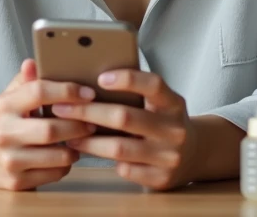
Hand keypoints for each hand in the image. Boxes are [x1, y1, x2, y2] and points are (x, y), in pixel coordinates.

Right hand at [0, 59, 97, 190]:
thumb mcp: (9, 96)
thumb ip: (25, 80)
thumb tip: (34, 62)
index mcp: (5, 106)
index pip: (39, 92)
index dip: (68, 91)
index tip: (88, 93)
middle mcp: (4, 133)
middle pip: (51, 129)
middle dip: (78, 125)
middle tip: (92, 121)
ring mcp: (9, 160)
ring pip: (57, 156)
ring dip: (76, 147)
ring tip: (80, 139)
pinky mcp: (15, 182)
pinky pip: (54, 174)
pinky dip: (65, 165)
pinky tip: (63, 155)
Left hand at [52, 69, 194, 190]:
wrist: (194, 155)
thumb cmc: (163, 121)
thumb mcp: (160, 103)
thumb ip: (136, 92)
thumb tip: (89, 83)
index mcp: (173, 103)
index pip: (153, 85)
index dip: (127, 79)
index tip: (99, 78)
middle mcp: (174, 129)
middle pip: (125, 117)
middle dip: (88, 112)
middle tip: (62, 108)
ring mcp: (169, 156)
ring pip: (119, 148)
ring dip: (89, 141)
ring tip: (68, 134)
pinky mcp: (161, 179)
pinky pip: (125, 169)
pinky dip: (105, 160)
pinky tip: (89, 152)